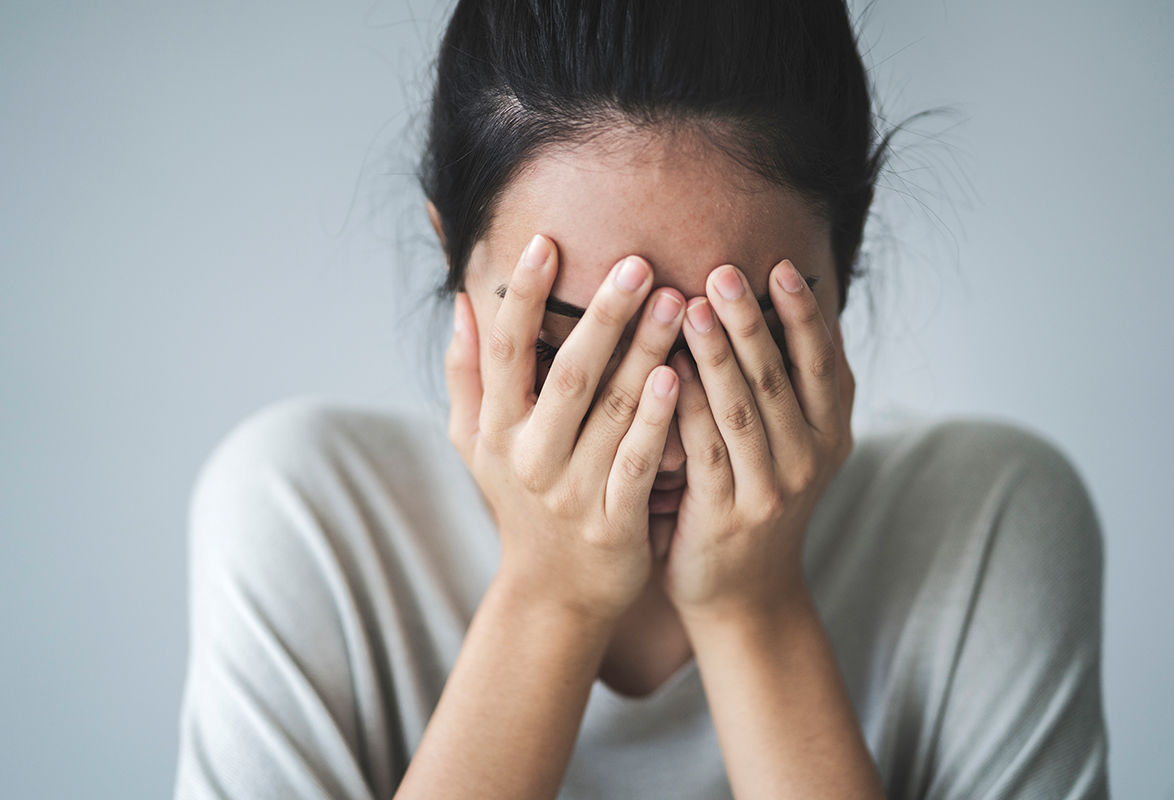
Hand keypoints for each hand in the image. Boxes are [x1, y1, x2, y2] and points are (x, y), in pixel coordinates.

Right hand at [445, 234, 686, 621]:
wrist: (553, 592)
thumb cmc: (518, 503)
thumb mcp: (475, 443)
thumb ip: (466, 373)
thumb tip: (461, 301)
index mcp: (495, 430)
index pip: (504, 351)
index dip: (521, 296)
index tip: (545, 242)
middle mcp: (529, 457)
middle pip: (568, 374)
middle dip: (603, 315)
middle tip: (639, 262)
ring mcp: (572, 491)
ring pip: (611, 413)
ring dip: (644, 354)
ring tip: (677, 303)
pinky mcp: (613, 522)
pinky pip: (639, 463)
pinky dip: (656, 421)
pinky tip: (677, 378)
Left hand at [662, 260, 854, 619]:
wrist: (745, 595)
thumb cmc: (758, 503)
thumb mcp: (794, 449)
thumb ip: (791, 391)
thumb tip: (781, 310)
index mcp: (830, 434)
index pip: (822, 363)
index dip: (803, 314)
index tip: (781, 266)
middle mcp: (809, 460)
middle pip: (779, 378)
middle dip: (751, 320)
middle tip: (724, 272)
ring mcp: (770, 490)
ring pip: (741, 409)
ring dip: (716, 354)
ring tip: (690, 305)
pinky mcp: (726, 515)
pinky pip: (704, 450)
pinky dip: (685, 408)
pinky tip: (664, 371)